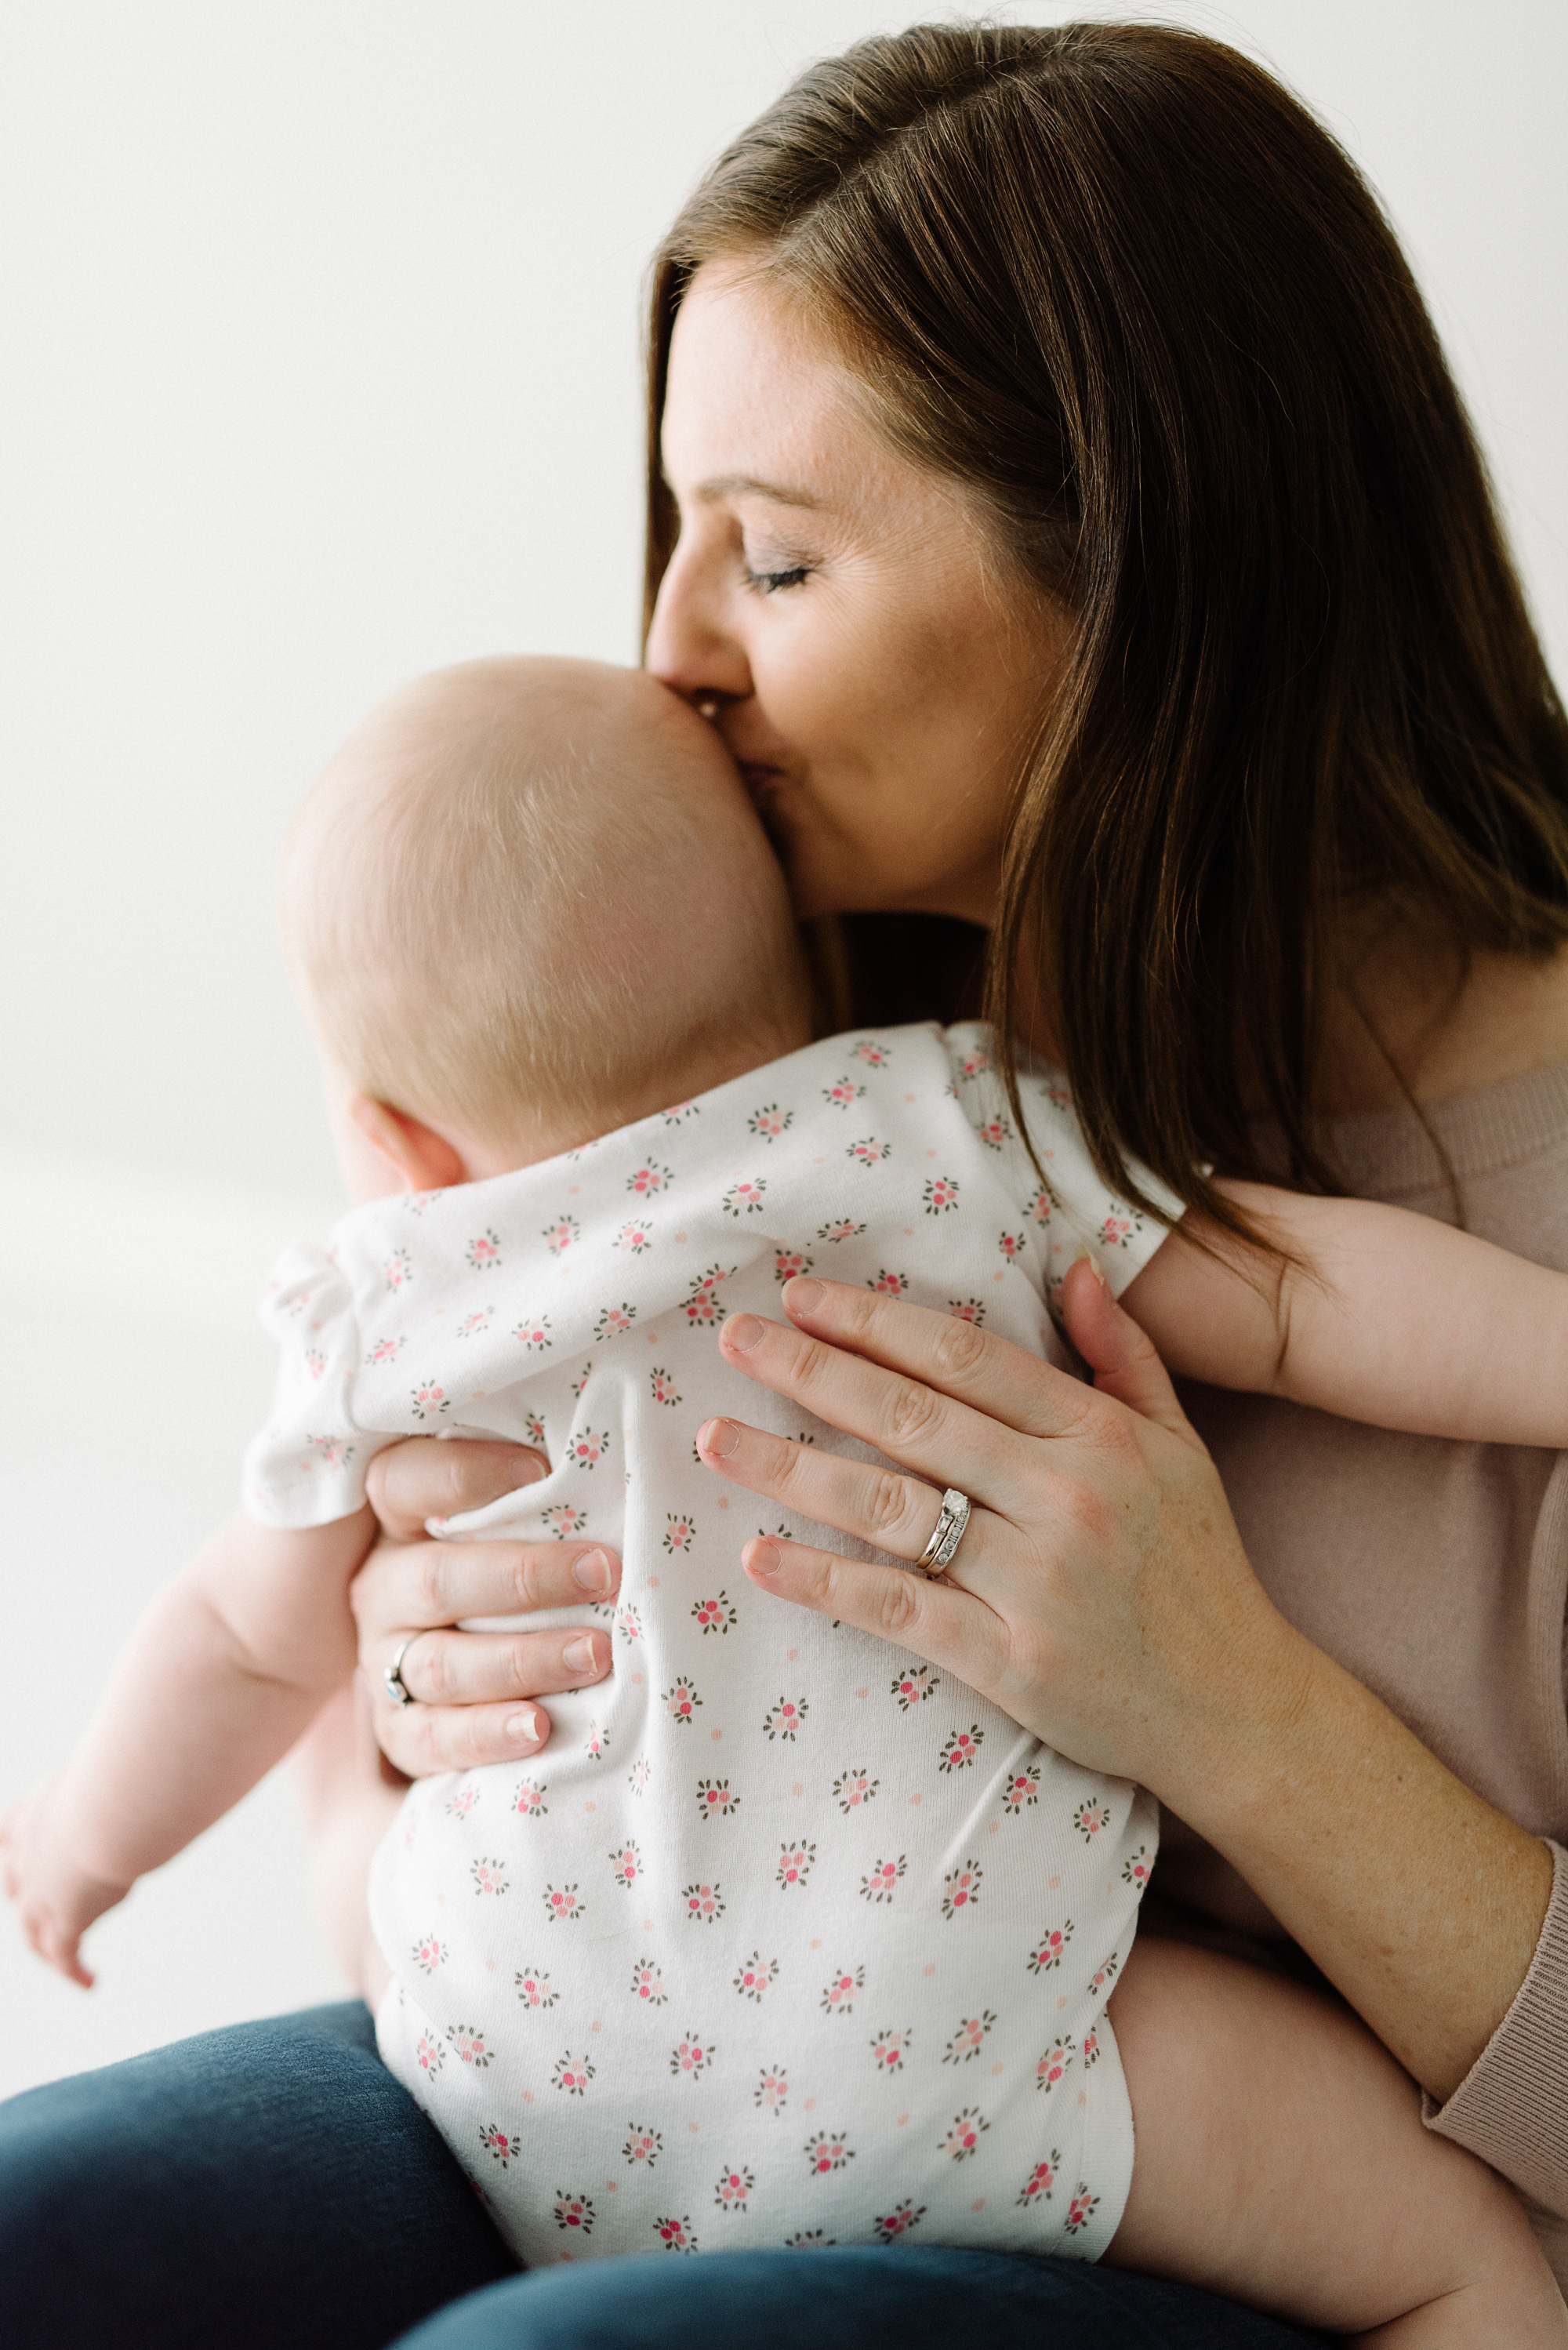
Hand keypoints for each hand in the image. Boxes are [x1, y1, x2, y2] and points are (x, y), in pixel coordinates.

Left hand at [1, 1775, 131, 1986]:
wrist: (109, 1811)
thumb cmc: (125, 1775)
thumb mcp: (115, 1768)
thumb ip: (126, 1775)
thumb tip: (163, 1766)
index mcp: (38, 1811)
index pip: (9, 1831)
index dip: (14, 1845)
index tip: (17, 1851)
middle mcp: (29, 1855)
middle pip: (16, 1885)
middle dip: (27, 1897)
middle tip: (46, 1907)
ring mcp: (41, 1893)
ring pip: (32, 1930)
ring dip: (46, 1945)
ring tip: (64, 1960)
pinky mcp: (64, 1921)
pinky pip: (63, 1955)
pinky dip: (74, 1972)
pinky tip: (91, 1982)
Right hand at [354, 1437, 622, 1775]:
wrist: (450, 1668)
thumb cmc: (505, 1565)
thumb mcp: (507, 1520)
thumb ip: (539, 1493)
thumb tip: (638, 1451)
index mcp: (400, 1519)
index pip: (405, 1481)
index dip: (468, 1474)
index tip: (543, 1470)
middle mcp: (385, 1587)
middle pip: (437, 1578)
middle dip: (527, 1577)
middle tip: (606, 1572)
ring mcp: (384, 1660)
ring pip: (443, 1663)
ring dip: (523, 1660)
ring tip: (595, 1655)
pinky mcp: (396, 1730)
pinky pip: (433, 1738)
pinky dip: (486, 1735)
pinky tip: (538, 1727)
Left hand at [697, 1264, 1309, 1803]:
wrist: (1239, 1709)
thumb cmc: (1198, 1570)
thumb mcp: (1177, 1447)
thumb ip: (1122, 1354)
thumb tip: (1072, 1265)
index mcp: (1098, 1435)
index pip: (964, 1359)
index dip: (875, 1321)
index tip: (803, 1295)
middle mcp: (1065, 1497)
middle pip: (911, 1418)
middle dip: (811, 1371)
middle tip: (735, 1338)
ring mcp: (1035, 1582)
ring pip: (889, 1508)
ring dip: (790, 1468)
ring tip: (716, 1437)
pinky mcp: (1011, 1662)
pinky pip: (898, 1607)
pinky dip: (822, 1580)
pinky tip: (759, 1555)